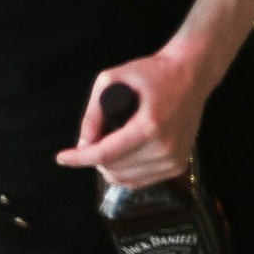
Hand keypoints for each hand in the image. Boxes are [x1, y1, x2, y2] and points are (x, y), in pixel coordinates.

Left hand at [56, 33, 217, 186]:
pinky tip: (125, 156)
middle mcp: (164, 148)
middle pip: (113, 169)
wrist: (192, 75)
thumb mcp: (116, 78)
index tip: (62, 157)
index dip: (80, 158)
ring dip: (110, 168)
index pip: (106, 153)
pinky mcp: (178, 166)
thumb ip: (93, 110)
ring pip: (126, 180)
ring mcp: (173, 160)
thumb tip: (83, 142)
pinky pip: (141, 181)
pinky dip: (126, 173)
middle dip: (95, 159)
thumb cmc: (154, 72)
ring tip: (110, 146)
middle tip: (95, 139)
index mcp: (150, 126)